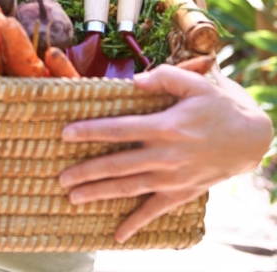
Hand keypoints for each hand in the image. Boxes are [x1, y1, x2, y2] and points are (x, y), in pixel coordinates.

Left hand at [59, 64, 272, 243]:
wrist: (250, 140)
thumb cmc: (218, 107)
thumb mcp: (196, 84)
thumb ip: (165, 77)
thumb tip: (135, 80)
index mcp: (165, 126)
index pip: (119, 129)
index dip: (91, 132)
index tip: (65, 134)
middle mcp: (165, 155)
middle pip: (117, 164)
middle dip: (86, 171)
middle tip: (61, 177)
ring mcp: (172, 178)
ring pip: (129, 188)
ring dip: (99, 193)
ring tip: (73, 197)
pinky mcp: (181, 193)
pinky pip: (155, 211)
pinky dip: (136, 223)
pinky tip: (117, 234)